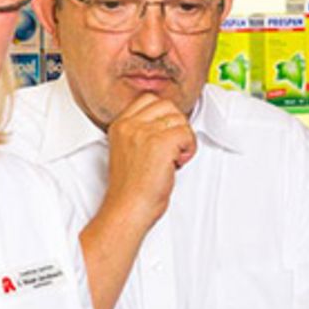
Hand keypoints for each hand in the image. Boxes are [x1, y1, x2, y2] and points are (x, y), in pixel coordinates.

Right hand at [99, 93, 197, 229]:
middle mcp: (130, 125)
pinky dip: (189, 150)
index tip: (165, 136)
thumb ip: (141, 134)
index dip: (164, 116)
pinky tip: (176, 164)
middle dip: (176, 126)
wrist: (128, 208)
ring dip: (184, 139)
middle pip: (168, 106)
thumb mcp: (128, 151)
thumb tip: (167, 125)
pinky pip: (187, 134)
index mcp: (120, 125)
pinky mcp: (161, 143)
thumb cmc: (130, 189)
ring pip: (180, 120)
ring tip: (173, 158)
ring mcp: (145, 132)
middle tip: (171, 149)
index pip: (148, 100)